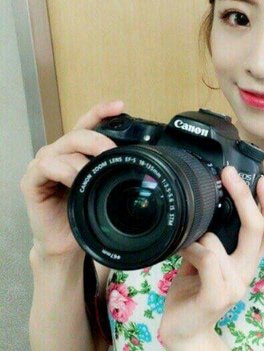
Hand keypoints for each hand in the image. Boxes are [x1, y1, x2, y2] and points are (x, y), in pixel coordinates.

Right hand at [19, 100, 123, 256]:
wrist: (66, 244)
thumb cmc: (85, 216)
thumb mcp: (104, 190)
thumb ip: (114, 172)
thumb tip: (144, 160)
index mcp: (76, 152)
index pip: (87, 124)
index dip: (101, 112)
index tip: (120, 106)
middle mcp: (59, 154)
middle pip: (76, 134)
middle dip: (97, 140)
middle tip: (112, 152)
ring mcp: (43, 166)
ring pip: (62, 147)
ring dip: (81, 160)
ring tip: (93, 174)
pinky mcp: (31, 181)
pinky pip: (45, 166)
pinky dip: (63, 171)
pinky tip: (74, 180)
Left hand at [159, 166, 263, 348]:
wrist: (183, 334)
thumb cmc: (192, 293)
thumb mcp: (204, 261)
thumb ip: (212, 240)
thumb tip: (205, 208)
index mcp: (247, 262)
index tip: (263, 179)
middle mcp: (246, 273)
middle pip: (257, 228)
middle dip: (244, 196)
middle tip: (229, 173)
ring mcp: (233, 286)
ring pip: (219, 243)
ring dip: (198, 238)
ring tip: (185, 248)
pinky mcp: (216, 296)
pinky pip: (207, 259)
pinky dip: (192, 249)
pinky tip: (182, 251)